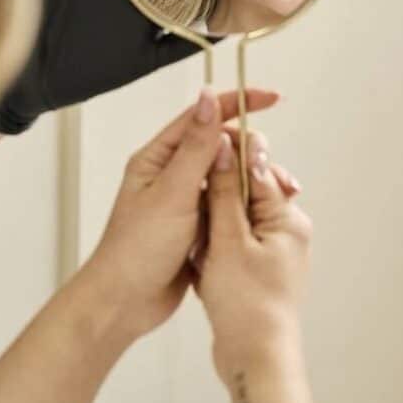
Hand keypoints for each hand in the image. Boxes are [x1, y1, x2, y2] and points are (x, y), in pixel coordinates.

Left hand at [87, 88, 278, 339]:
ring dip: (253, 181)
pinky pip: (228, 206)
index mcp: (158, 159)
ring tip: (277, 192)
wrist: (125, 302)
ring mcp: (185, 201)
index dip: (238, 104)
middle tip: (270, 169)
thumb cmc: (137, 250)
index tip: (271, 99)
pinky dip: (247, 205)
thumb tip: (207, 99)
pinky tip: (264, 213)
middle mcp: (171, 175)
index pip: (202, 118)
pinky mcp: (196, 227)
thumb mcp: (172, 193)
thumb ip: (195, 148)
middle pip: (222, 147)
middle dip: (251, 152)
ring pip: (229, 178)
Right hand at [194, 128, 311, 384]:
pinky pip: (228, 250)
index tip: (198, 159)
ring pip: (229, 225)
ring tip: (202, 259)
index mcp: (287, 218)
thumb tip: (224, 148)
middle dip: (213, 209)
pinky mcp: (257, 273)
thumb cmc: (247, 304)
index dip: (223, 163)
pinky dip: (211, 257)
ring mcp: (272, 254)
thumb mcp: (229, 241)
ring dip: (209, 236)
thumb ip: (225, 192)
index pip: (255, 169)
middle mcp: (285, 232)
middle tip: (200, 231)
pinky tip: (204, 275)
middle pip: (241, 196)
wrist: (255, 358)